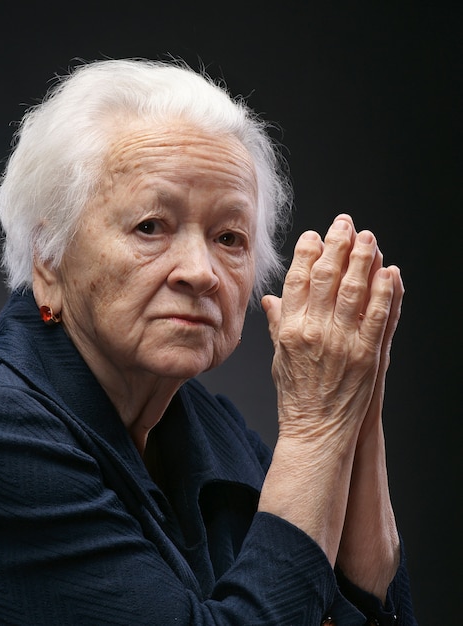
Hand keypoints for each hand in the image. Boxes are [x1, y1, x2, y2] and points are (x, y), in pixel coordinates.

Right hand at [259, 214, 398, 562]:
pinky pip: (379, 315)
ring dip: (363, 259)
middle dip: (336, 244)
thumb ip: (278, 323)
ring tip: (368, 238)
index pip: (297, 279)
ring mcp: (342, 340)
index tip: (314, 235)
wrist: (315, 430)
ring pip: (353, 289)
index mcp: (291, 327)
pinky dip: (386, 291)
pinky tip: (391, 272)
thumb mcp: (279, 356)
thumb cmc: (296, 395)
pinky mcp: (367, 353)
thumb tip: (271, 299)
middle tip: (345, 224)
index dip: (306, 253)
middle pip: (326, 276)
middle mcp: (314, 329)